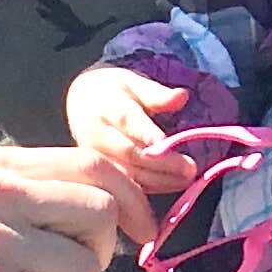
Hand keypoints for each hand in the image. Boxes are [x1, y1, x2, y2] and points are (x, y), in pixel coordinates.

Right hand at [66, 64, 199, 194]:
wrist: (80, 103)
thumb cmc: (113, 93)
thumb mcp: (133, 83)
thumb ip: (156, 93)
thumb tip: (181, 96)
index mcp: (106, 107)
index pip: (127, 121)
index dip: (147, 133)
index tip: (166, 143)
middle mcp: (96, 135)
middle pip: (129, 153)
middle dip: (161, 163)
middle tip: (190, 169)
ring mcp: (95, 157)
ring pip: (127, 174)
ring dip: (159, 180)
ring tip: (186, 179)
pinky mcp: (98, 174)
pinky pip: (124, 186)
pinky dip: (150, 188)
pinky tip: (172, 185)